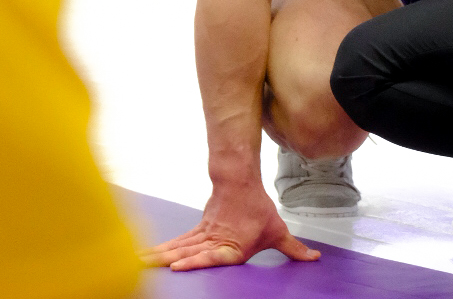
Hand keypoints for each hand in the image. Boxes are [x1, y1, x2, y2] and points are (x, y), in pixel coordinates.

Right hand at [142, 182, 319, 270]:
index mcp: (232, 247)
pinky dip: (160, 250)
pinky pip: (177, 243)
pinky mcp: (197, 231)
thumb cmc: (258, 209)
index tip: (178, 266)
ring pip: (177, 248)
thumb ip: (293, 249)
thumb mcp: (278, 231)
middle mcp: (213, 242)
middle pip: (187, 253)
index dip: (196, 262)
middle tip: (144, 269)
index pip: (212, 255)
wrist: (240, 182)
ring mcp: (202, 236)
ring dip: (157, 257)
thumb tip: (315, 258)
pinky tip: (145, 257)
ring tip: (137, 264)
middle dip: (166, 263)